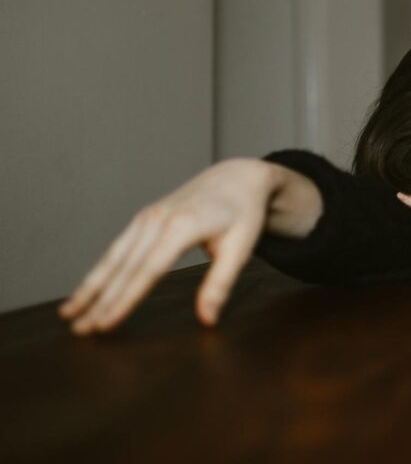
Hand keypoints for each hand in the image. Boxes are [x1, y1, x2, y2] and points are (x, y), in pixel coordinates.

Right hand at [58, 159, 275, 334]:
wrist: (238, 177)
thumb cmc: (243, 214)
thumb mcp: (241, 248)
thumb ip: (221, 284)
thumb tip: (207, 320)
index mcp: (182, 226)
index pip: (148, 271)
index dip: (125, 300)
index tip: (105, 324)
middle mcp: (158, 219)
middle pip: (124, 266)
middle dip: (99, 301)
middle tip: (80, 331)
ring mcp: (148, 217)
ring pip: (113, 256)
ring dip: (90, 286)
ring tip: (69, 314)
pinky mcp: (145, 218)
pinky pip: (118, 247)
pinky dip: (100, 270)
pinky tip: (87, 289)